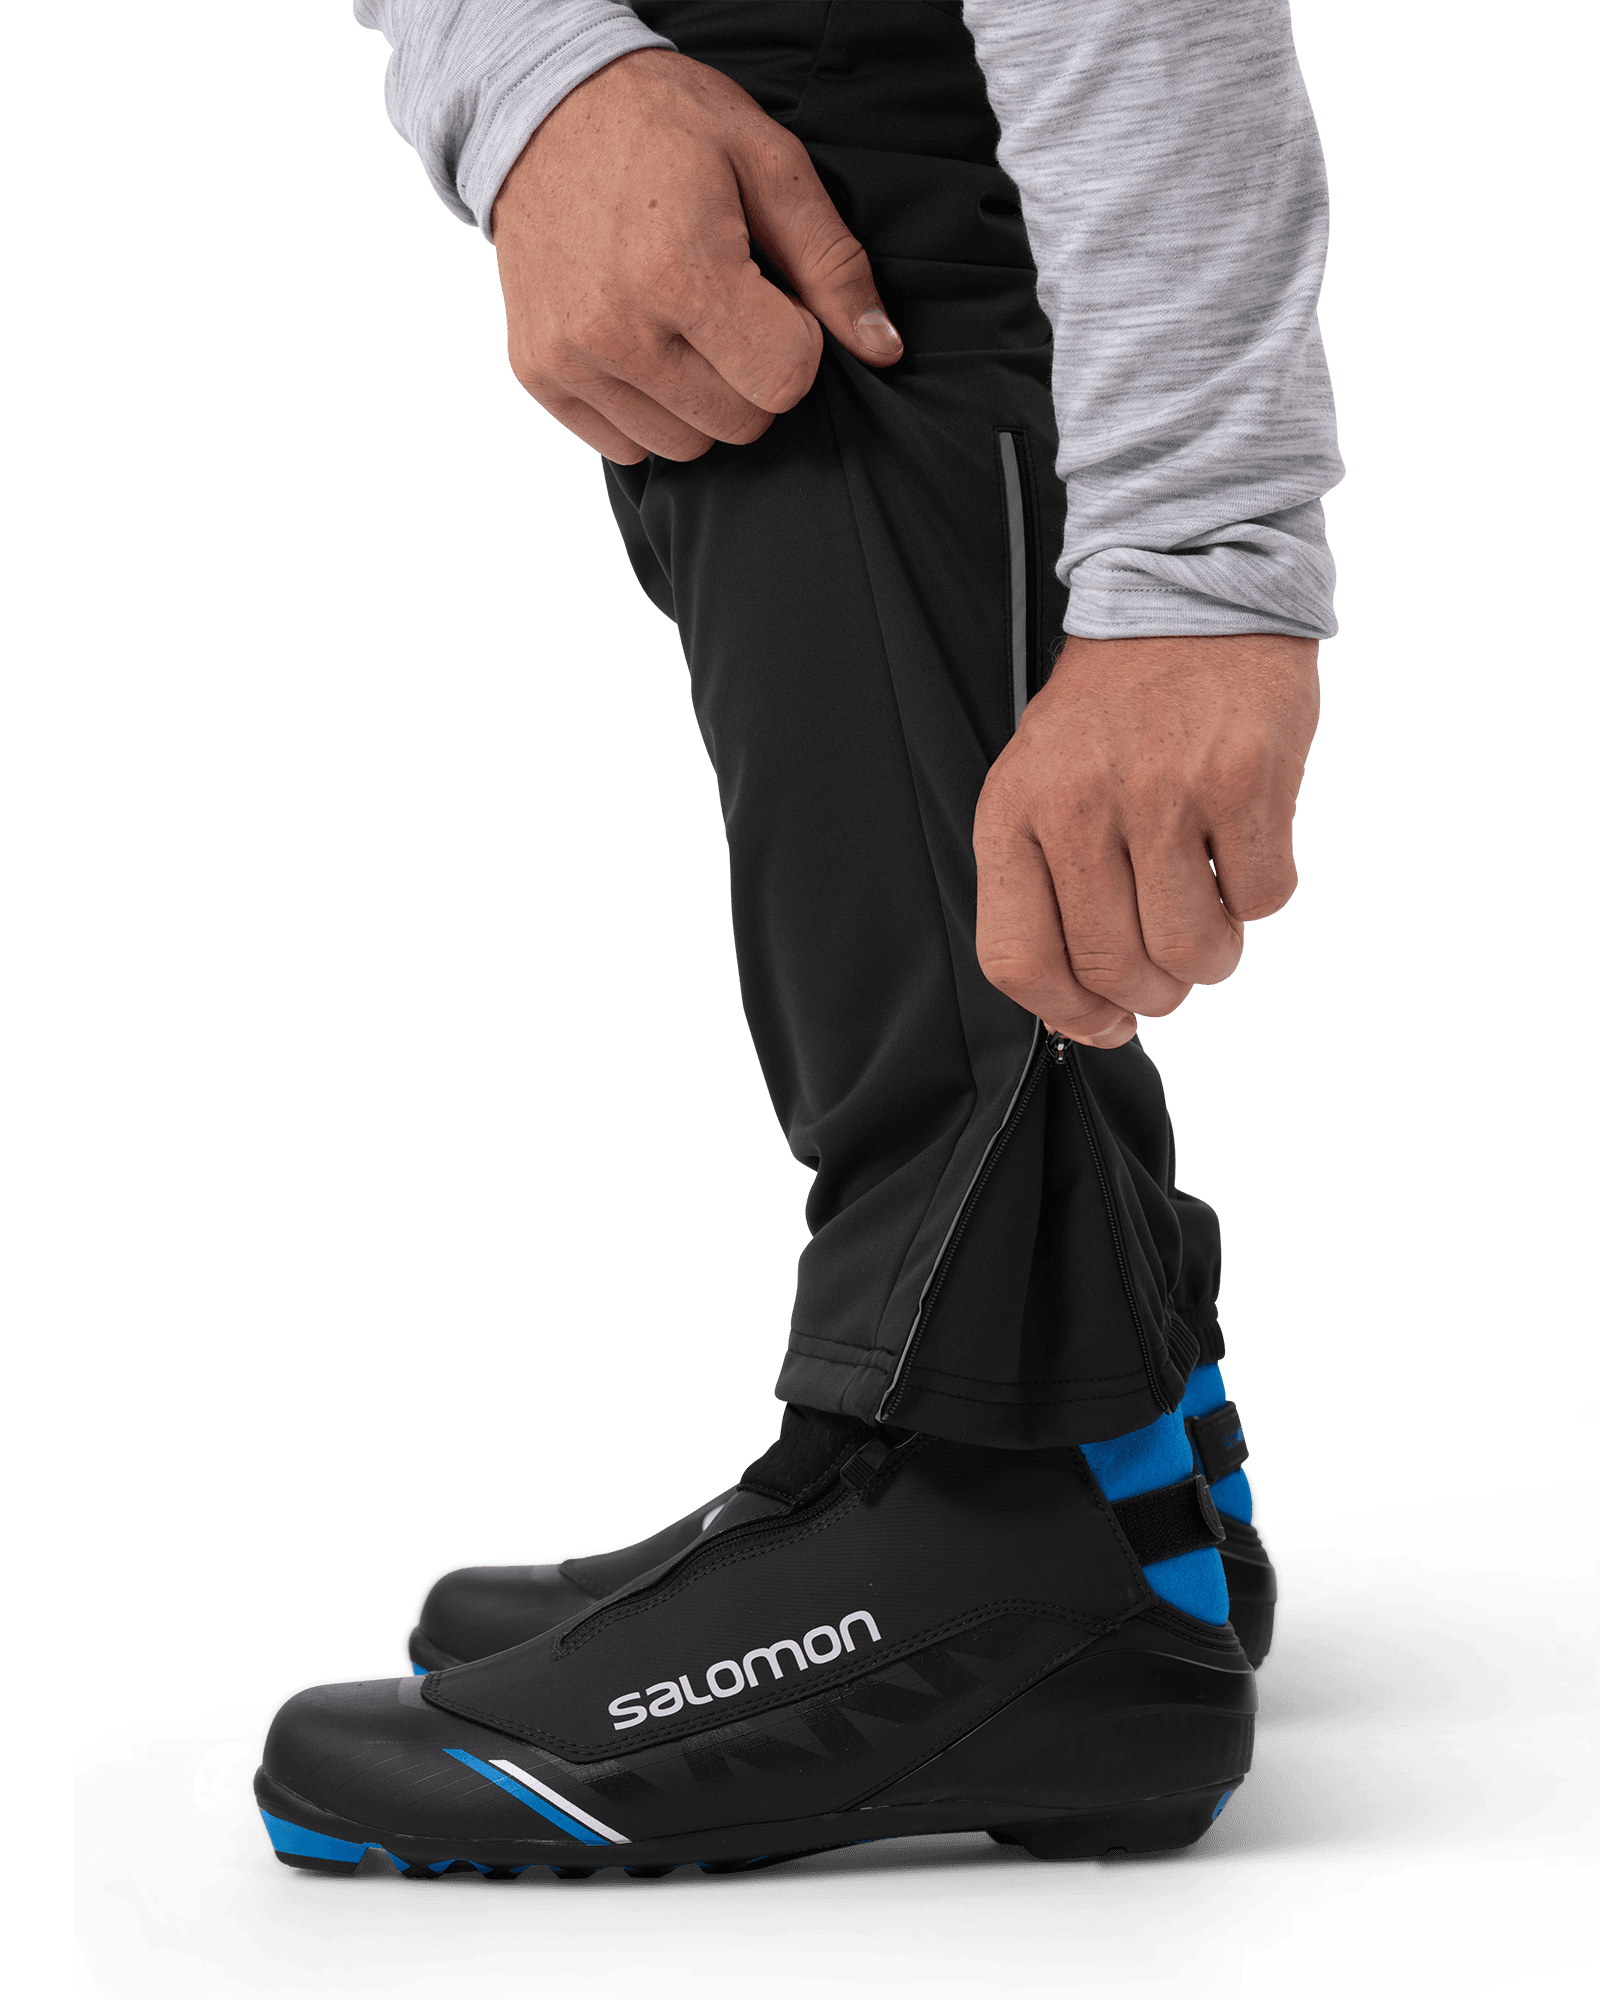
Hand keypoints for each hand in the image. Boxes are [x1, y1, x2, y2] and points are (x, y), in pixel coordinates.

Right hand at [489, 49, 903, 462]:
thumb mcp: (767, 162)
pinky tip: (641, 344)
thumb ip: (831, 263)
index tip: (773, 296)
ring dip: (702, 401)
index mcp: (680, 272)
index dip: (798, 341)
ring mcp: (571, 359)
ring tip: (682, 325)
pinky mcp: (540, 375)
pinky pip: (627, 447)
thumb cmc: (667, 126)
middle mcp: (617, 330)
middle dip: (754, 374)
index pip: (785, 382)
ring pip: (685, 446)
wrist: (541, 107)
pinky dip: (647, 411)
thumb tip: (883, 351)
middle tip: (728, 307)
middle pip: (740, 423)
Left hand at [973, 633, 1320, 1047]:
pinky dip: (1260, 897)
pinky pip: (1262, 898)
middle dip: (1155, 995)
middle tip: (1172, 972)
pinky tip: (1242, 850)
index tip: (1105, 1020)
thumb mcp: (1043, 782)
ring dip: (1212, 957)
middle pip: (1115, 968)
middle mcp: (1079, 806)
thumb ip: (1048, 884)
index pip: (1018, 961)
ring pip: (1193, 949)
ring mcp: (1163, 792)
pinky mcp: (1243, 779)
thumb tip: (1088, 1010)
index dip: (1068, 1014)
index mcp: (1014, 813)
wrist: (1184, 588)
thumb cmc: (1113, 709)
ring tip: (1211, 916)